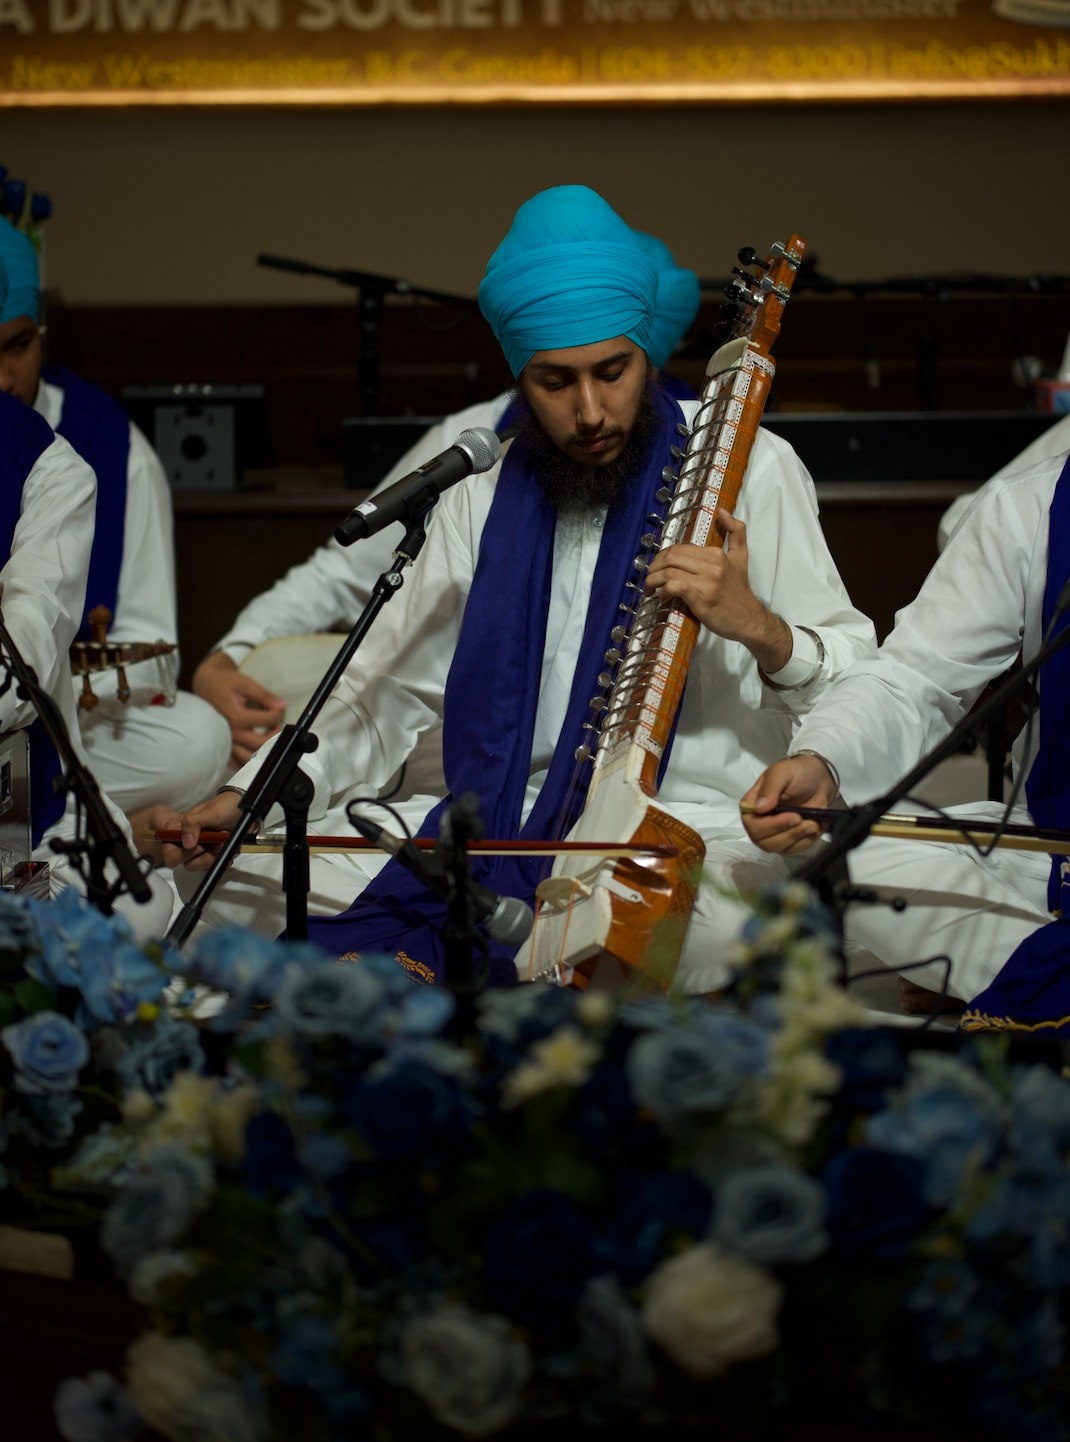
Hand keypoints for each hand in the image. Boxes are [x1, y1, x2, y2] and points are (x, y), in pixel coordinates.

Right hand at [154, 791, 247, 872]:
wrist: (244, 810)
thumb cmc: (225, 806)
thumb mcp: (210, 812)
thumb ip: (193, 823)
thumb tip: (186, 842)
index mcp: (180, 827)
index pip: (166, 844)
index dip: (174, 850)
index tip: (192, 846)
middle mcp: (187, 840)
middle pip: (180, 860)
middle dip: (197, 854)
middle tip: (211, 842)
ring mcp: (199, 849)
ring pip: (197, 865)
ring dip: (211, 856)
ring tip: (222, 841)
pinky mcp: (212, 855)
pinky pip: (211, 866)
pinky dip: (221, 859)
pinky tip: (227, 847)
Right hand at [192, 651, 285, 768]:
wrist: (205, 685)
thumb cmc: (224, 683)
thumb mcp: (245, 683)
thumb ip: (264, 696)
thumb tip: (282, 706)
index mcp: (236, 717)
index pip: (268, 720)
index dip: (278, 712)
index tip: (278, 707)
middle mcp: (231, 733)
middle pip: (262, 743)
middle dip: (275, 734)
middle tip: (277, 725)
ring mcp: (226, 742)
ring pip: (250, 758)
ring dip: (263, 751)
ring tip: (268, 738)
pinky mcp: (223, 746)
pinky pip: (236, 763)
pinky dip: (248, 762)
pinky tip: (256, 752)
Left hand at [644, 511, 791, 673]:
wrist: (749, 619)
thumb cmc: (740, 591)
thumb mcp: (741, 557)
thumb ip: (736, 532)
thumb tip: (722, 511)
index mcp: (717, 554)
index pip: (680, 548)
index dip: (663, 556)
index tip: (657, 567)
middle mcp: (713, 566)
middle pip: (672, 558)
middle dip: (654, 567)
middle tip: (650, 577)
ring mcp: (708, 583)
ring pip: (670, 572)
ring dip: (654, 580)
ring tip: (650, 588)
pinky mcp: (702, 600)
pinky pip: (676, 587)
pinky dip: (664, 590)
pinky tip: (662, 596)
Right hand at [739, 754, 838, 853]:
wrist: (818, 780)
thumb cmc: (798, 773)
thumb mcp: (782, 772)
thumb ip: (770, 788)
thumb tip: (758, 807)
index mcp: (752, 805)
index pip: (752, 824)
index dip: (770, 825)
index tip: (792, 815)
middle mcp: (760, 821)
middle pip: (763, 841)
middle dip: (786, 833)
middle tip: (802, 819)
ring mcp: (774, 833)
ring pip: (779, 848)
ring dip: (797, 837)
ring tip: (812, 823)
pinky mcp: (789, 840)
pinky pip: (794, 850)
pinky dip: (806, 841)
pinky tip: (814, 827)